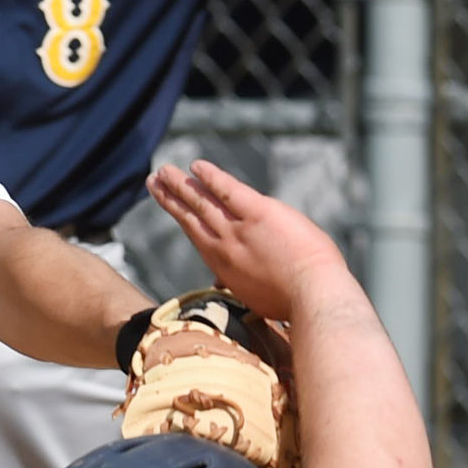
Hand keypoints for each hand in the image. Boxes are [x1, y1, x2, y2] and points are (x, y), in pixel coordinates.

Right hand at [146, 156, 349, 321]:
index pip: (198, 236)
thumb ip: (236, 283)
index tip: (171, 207)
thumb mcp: (255, 297)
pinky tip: (197, 166)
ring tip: (163, 172)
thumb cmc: (292, 302)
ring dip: (181, 185)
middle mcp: (224, 247)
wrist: (314, 297)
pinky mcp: (259, 213)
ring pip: (202, 202)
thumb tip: (218, 283)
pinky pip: (229, 190)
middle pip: (191, 216)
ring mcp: (239, 229)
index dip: (182, 218)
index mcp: (225, 267)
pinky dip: (212, 177)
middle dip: (171, 197)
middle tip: (153, 181)